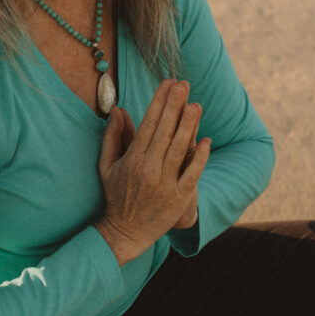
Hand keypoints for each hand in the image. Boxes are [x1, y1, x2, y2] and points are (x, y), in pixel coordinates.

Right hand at [95, 80, 210, 265]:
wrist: (126, 232)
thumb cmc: (116, 195)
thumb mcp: (107, 165)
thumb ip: (113, 136)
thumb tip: (118, 110)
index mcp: (133, 159)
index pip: (149, 124)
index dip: (159, 102)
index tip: (168, 83)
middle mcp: (149, 169)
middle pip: (166, 131)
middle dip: (175, 105)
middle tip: (184, 84)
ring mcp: (166, 183)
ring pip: (180, 149)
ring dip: (189, 125)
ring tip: (196, 104)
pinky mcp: (180, 197)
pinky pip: (193, 173)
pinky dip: (200, 156)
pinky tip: (206, 139)